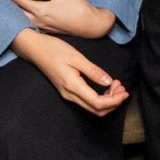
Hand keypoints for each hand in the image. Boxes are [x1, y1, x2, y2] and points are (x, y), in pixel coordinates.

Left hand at [10, 0, 114, 38]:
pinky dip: (27, 13)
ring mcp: (42, 26)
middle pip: (17, 8)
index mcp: (41, 11)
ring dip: (19, 6)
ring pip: (23, 16)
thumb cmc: (81, 11)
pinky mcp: (47, 29)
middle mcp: (39, 20)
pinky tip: (30, 6)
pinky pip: (31, 21)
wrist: (92, 26)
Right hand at [13, 30, 127, 116]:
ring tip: (116, 85)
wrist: (35, 49)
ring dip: (108, 101)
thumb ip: (93, 71)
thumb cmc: (54, 50)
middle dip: (113, 102)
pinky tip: (106, 86)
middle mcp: (69, 95)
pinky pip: (87, 102)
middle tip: (123, 88)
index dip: (114, 101)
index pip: (97, 103)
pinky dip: (100, 98)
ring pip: (92, 108)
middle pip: (96, 110)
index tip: (124, 92)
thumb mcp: (76, 57)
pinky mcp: (68, 91)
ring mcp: (67, 94)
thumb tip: (108, 82)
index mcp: (72, 86)